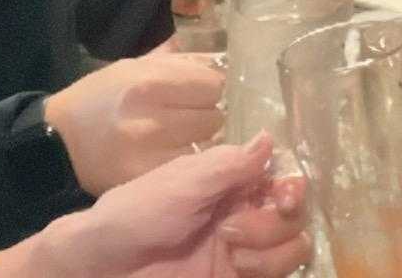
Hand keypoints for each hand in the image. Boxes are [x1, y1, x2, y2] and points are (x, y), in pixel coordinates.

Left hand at [6, 133, 310, 277]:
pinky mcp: (238, 275)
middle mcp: (243, 209)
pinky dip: (267, 268)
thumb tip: (270, 137)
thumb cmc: (136, 214)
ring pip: (294, 244)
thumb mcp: (183, 183)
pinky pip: (278, 271)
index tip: (283, 195)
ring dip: (271, 248)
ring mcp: (243, 246)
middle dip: (274, 221)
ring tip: (231, 251)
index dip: (292, 185)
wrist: (106, 266)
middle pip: (295, 212)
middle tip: (231, 229)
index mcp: (230, 179)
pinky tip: (237, 267)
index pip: (281, 175)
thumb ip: (228, 165)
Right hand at [42, 45, 224, 195]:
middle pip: (214, 116)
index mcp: (146, 82)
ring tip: (176, 138)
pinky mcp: (148, 179)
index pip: (212, 85)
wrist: (56, 145)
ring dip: (197, 141)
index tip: (194, 94)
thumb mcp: (128, 67)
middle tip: (184, 117)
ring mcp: (151, 153)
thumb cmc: (96, 100)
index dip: (206, 88)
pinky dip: (184, 163)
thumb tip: (212, 59)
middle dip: (203, 114)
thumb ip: (172, 61)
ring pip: (207, 145)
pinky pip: (188, 168)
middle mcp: (152, 117)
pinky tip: (167, 156)